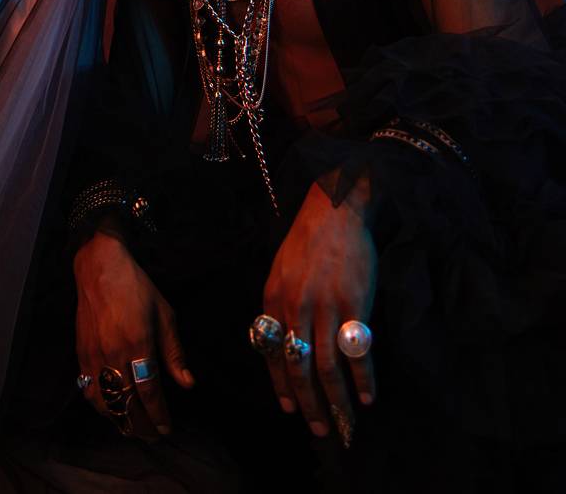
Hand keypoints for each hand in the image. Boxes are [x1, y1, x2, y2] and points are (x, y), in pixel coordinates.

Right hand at [74, 232, 193, 439]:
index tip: (166, 429)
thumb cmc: (136, 287)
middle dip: (142, 425)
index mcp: (138, 344)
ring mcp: (94, 355)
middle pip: (127, 403)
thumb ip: (174, 352)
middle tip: (154, 434)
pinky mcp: (81, 353)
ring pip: (106, 403)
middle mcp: (114, 354)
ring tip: (134, 428)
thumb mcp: (164, 314)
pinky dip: (101, 407)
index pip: (149, 392)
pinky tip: (111, 410)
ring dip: (121, 420)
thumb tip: (187, 383)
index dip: (159, 415)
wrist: (100, 267)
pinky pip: (89, 390)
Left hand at [261, 182, 376, 443]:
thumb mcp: (280, 271)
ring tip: (345, 422)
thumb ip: (280, 307)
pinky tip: (368, 396)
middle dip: (308, 404)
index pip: (272, 354)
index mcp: (274, 299)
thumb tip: (281, 343)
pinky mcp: (353, 304)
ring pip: (326, 367)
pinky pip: (355, 351)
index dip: (281, 386)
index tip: (289, 409)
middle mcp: (295, 307)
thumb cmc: (307, 241)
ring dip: (336, 401)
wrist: (334, 211)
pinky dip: (363, 379)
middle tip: (320, 430)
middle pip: (299, 368)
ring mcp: (324, 307)